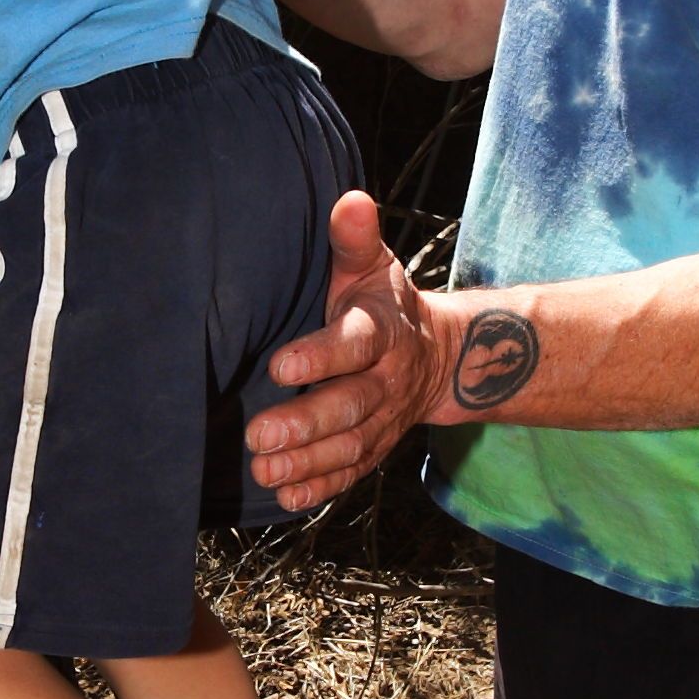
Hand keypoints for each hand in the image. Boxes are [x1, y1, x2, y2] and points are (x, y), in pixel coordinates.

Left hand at [245, 189, 454, 510]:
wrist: (439, 355)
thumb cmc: (384, 303)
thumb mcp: (373, 267)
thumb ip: (355, 239)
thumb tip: (350, 201)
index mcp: (382, 331)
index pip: (355, 343)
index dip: (321, 356)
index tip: (280, 365)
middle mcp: (386, 380)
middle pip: (351, 405)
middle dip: (306, 423)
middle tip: (259, 435)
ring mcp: (383, 420)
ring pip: (350, 445)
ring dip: (308, 462)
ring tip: (264, 468)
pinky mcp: (375, 448)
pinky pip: (352, 473)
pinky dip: (320, 488)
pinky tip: (285, 497)